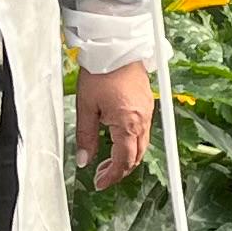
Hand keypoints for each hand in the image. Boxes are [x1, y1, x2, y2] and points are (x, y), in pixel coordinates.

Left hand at [75, 63, 156, 188]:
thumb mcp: (86, 107)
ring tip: (107, 159)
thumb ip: (86, 137)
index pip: (123, 161)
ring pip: (141, 144)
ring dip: (126, 156)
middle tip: (102, 175)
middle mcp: (142, 120)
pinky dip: (132, 141)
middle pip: (136, 156)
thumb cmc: (101, 72)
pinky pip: (143, 130)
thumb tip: (84, 160)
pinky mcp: (147, 103)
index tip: (100, 183)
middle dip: (120, 169)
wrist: (115, 47)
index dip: (112, 176)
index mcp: (128, 124)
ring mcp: (147, 111)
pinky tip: (117, 138)